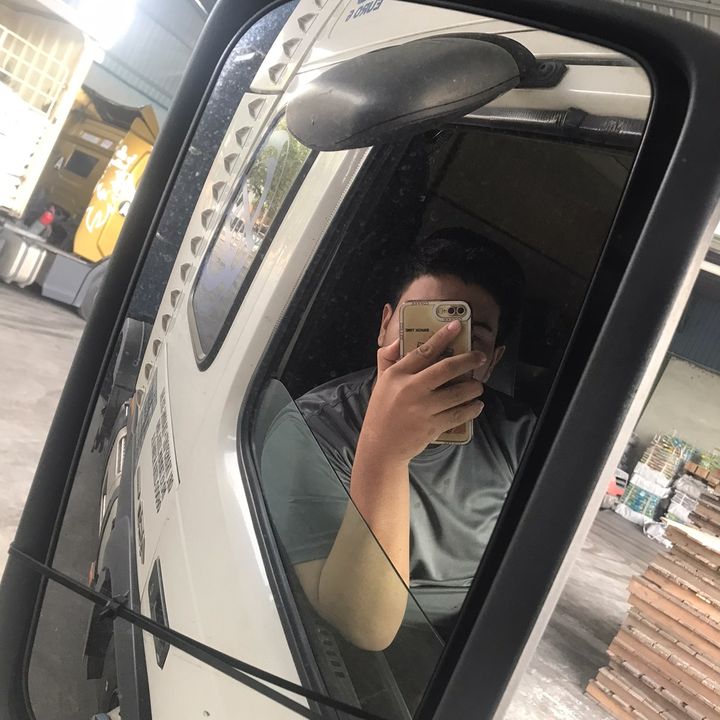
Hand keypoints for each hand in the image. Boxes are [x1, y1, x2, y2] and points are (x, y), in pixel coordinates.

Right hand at [360, 320, 486, 463]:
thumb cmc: (382, 411)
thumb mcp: (380, 382)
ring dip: (473, 388)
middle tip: (480, 357)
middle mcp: (410, 389)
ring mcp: (422, 409)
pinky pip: (458, 414)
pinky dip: (471, 409)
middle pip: (446, 369)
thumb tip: (396, 340)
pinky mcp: (432, 426)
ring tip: (478, 386)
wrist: (380, 446)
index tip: (457, 325)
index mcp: (397, 374)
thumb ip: (386, 359)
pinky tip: (476, 406)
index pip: (423, 351)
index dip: (442, 337)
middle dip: (468, 360)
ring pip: (457, 393)